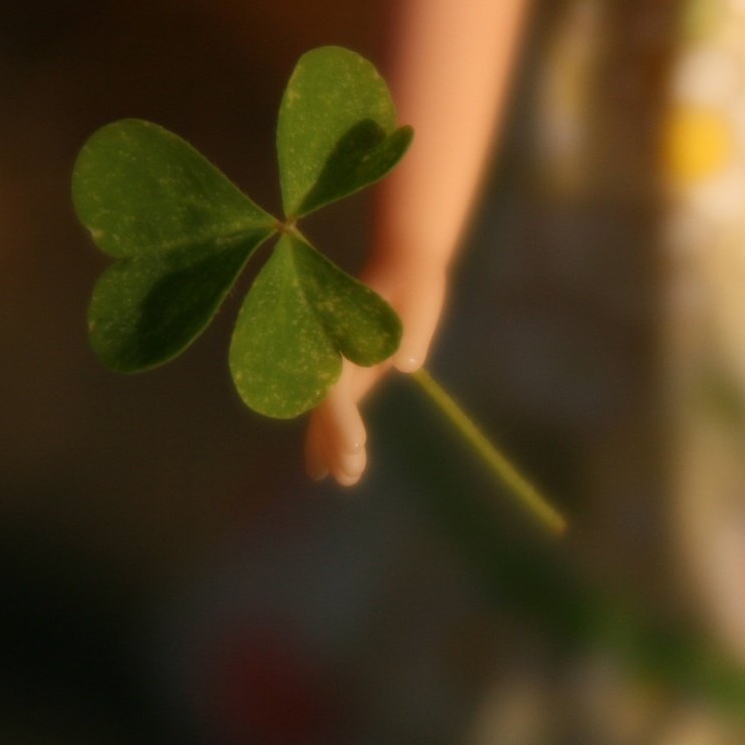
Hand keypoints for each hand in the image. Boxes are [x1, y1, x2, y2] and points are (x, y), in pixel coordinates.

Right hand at [303, 257, 447, 486]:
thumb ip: (413, 331)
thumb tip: (406, 363)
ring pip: (325, 411)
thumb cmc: (415, 282)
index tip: (357, 444)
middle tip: (351, 476)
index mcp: (345, 336)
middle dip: (333, 441)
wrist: (405, 263)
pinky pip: (336, 408)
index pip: (336, 385)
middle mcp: (334, 351)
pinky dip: (331, 436)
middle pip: (324, 404)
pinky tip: (332, 466)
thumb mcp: (420, 300)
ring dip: (329, 445)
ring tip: (343, 480)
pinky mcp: (353, 372)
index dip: (341, 417)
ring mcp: (341, 363)